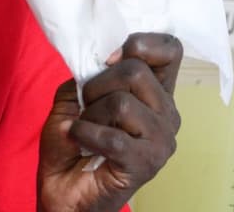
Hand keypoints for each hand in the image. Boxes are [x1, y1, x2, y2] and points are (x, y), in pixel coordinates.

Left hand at [36, 33, 181, 211]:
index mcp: (155, 92)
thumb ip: (90, 72)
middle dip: (97, 85)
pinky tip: (80, 140)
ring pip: (122, 103)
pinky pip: (114, 136)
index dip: (141, 43)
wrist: (62, 189)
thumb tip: (101, 60)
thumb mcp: (74, 95)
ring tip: (86, 130)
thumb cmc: (72, 142)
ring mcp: (161, 140)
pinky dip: (86, 134)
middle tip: (87, 108)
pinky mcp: (147, 164)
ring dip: (90, 115)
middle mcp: (166, 113)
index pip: (171, 49)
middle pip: (136, 71)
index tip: (110, 58)